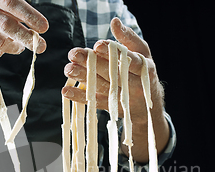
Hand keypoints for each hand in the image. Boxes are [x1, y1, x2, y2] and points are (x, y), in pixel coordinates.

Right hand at [0, 0, 48, 57]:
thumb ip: (4, 9)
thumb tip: (31, 22)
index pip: (10, 1)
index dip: (29, 14)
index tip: (44, 26)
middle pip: (6, 23)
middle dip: (26, 36)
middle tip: (41, 46)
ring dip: (14, 47)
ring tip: (21, 47)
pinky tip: (1, 49)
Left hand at [61, 17, 167, 161]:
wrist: (148, 104)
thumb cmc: (142, 71)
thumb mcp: (141, 52)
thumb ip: (127, 37)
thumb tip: (114, 21)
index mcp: (143, 67)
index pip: (127, 59)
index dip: (111, 52)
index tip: (96, 46)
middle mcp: (134, 84)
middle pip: (111, 73)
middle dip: (92, 63)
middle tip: (74, 54)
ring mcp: (122, 97)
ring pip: (102, 87)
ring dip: (83, 78)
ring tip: (68, 69)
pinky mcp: (112, 108)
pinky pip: (95, 102)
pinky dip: (80, 97)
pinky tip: (66, 90)